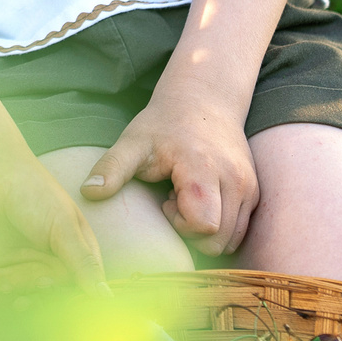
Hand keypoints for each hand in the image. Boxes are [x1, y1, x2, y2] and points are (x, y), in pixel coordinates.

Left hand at [0, 152, 107, 293]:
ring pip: (35, 301)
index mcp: (79, 254)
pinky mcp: (3, 271)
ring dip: (29, 298)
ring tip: (21, 284)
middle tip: (44, 281)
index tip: (77, 308)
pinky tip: (5, 285)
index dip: (83, 301)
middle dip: (53, 297)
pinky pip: (8, 297)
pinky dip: (8, 296)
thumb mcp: (65, 227)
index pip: (88, 289)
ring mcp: (29, 269)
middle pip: (61, 300)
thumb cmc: (35, 193)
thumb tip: (106, 298)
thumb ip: (83, 263)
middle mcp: (56, 265)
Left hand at [82, 87, 258, 255]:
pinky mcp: (254, 191)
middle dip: (192, 233)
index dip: (180, 225)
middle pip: (219, 240)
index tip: (164, 202)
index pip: (203, 226)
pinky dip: (220, 225)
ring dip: (207, 230)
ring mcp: (248, 187)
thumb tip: (87, 193)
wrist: (202, 100)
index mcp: (204, 170)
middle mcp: (234, 180)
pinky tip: (201, 201)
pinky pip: (240, 229)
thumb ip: (112, 167)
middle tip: (174, 203)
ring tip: (186, 201)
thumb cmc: (162, 124)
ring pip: (232, 238)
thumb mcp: (132, 143)